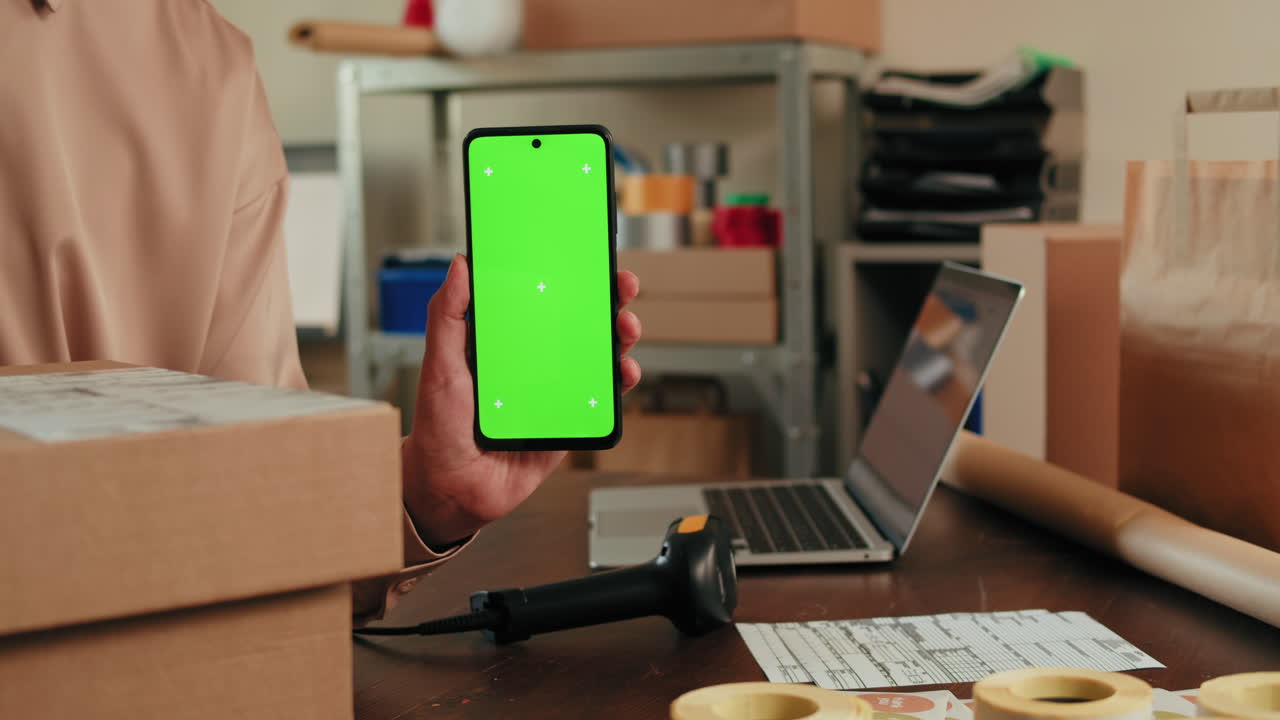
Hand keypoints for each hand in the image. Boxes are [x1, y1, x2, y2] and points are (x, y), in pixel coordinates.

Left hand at [401, 254, 641, 546]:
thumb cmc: (437, 428)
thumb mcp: (438, 365)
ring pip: (596, 357)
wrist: (451, 488)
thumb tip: (459, 266)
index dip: (566, 276)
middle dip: (606, 301)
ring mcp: (554, 391)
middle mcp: (532, 362)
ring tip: (626, 328)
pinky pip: (601, 399)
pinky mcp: (568, 422)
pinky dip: (618, 383)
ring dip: (618, 337)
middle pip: (578, 323)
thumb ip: (448, 316)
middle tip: (621, 286)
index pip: (541, 299)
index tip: (584, 256)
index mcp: (504, 342)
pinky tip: (622, 372)